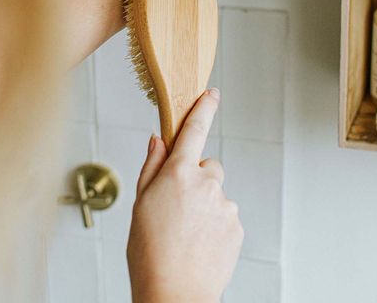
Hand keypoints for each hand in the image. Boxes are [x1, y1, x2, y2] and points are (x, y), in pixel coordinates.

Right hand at [127, 89, 242, 302]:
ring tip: (186, 232)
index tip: (211, 93)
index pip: (194, 130)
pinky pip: (225, 214)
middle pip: (206, 167)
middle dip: (195, 178)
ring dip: (205, 204)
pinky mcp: (236, 225)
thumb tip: (159, 140)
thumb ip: (152, 166)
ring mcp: (225, 204)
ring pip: (216, 193)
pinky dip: (215, 223)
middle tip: (177, 206)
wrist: (175, 296)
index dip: (203, 108)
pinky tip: (199, 243)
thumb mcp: (140, 204)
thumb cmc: (150, 253)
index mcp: (179, 173)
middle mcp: (207, 183)